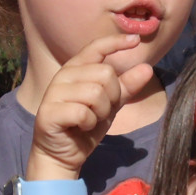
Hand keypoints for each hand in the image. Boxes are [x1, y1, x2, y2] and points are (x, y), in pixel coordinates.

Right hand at [28, 33, 156, 178]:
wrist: (64, 154)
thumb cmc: (86, 126)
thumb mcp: (111, 104)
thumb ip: (126, 86)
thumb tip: (147, 68)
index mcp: (77, 68)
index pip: (95, 47)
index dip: (115, 42)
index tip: (135, 40)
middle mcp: (64, 75)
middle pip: (105, 74)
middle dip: (112, 97)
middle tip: (101, 111)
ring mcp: (54, 92)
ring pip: (95, 93)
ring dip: (101, 112)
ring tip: (91, 120)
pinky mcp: (49, 111)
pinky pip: (83, 112)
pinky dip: (89, 124)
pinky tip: (80, 127)